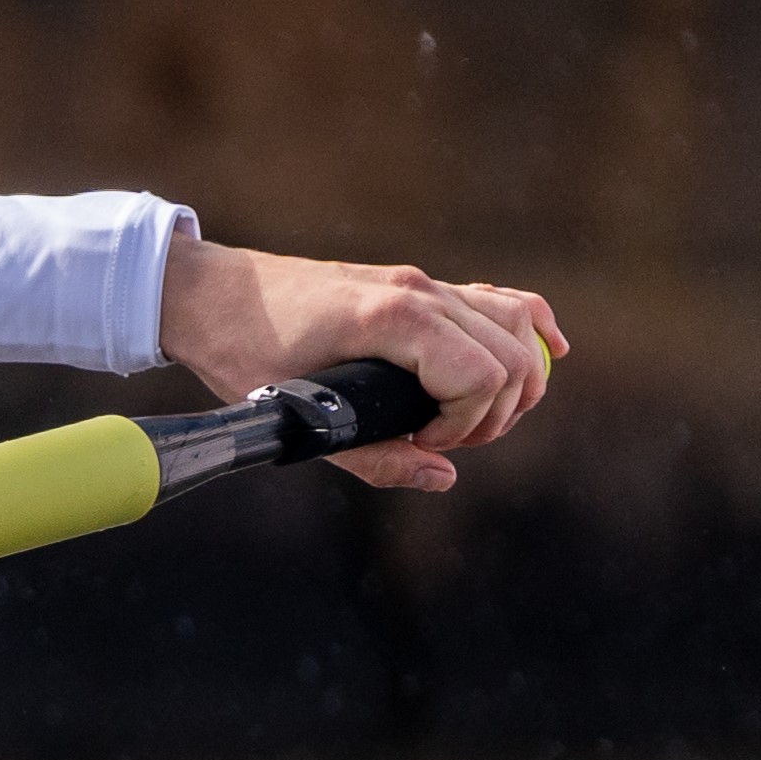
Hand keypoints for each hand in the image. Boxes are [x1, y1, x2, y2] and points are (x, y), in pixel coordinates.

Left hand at [153, 236, 564, 492]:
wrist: (209, 294)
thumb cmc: (242, 350)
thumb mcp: (295, 414)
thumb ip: (373, 455)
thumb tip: (442, 476)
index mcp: (392, 318)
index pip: (482, 375)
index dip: (465, 426)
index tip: (425, 444)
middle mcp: (418, 291)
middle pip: (515, 354)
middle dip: (497, 412)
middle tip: (447, 440)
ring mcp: (422, 283)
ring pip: (517, 323)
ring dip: (518, 377)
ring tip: (476, 416)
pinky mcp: (418, 285)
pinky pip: (498, 298)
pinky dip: (529, 327)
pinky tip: (551, 351)